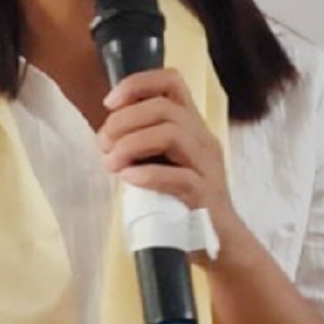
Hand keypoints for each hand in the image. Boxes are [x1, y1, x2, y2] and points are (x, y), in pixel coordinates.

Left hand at [97, 68, 244, 257]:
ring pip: (172, 134)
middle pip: (164, 108)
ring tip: (110, 163)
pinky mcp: (206, 196)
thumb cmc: (182, 197)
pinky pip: (181, 177)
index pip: (171, 81)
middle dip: (125, 120)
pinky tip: (129, 179)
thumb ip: (141, 142)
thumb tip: (104, 135)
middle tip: (103, 143)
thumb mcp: (162, 160)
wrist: (220, 241)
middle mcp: (202, 138)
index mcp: (190, 124)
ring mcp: (207, 166)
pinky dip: (149, 174)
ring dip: (131, 144)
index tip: (108, 103)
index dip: (137, 84)